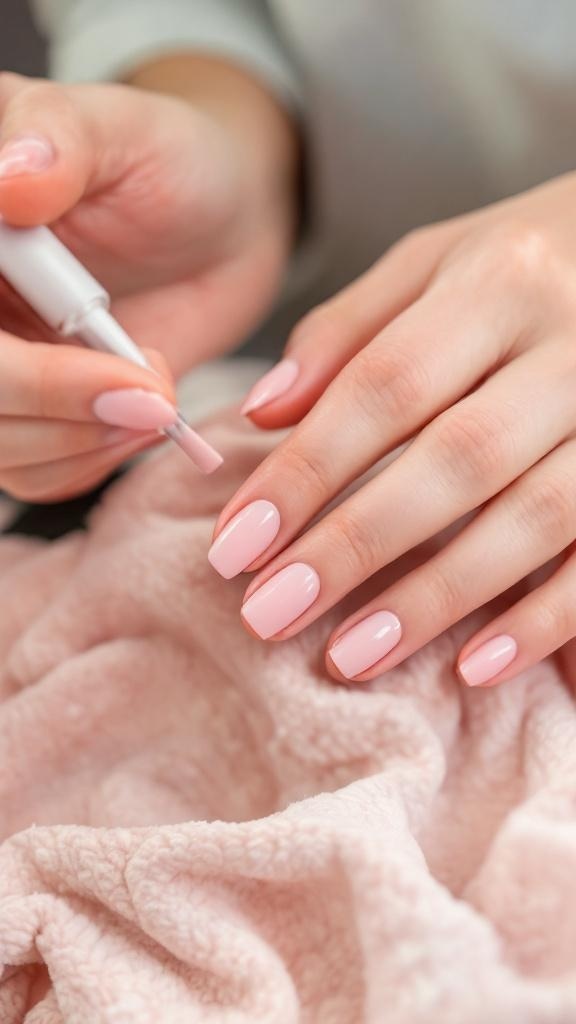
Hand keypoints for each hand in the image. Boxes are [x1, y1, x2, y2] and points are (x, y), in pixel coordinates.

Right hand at [0, 63, 295, 499]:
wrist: (220, 222)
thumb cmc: (170, 163)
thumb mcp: (123, 129)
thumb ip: (61, 138)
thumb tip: (9, 178)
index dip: (19, 370)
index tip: (116, 373)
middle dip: (55, 409)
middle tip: (152, 397)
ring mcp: (3, 362)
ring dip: (82, 443)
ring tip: (154, 399)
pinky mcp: (34, 410)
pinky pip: (35, 472)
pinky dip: (92, 460)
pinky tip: (141, 417)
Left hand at [209, 173, 575, 688]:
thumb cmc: (516, 271)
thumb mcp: (428, 265)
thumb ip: (345, 331)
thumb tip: (263, 411)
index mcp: (500, 282)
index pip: (386, 384)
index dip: (307, 471)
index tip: (237, 546)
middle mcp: (572, 346)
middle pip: (458, 458)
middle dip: (357, 544)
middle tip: (273, 613)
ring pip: (536, 516)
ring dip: (439, 596)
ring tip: (352, 655)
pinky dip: (544, 620)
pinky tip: (474, 668)